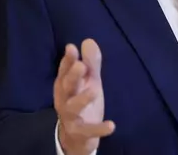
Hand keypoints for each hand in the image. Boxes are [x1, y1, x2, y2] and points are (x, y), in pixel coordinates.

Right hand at [54, 39, 114, 154]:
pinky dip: (99, 129)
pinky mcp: (80, 131)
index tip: (71, 47)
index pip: (64, 70)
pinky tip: (112, 125)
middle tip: (80, 65)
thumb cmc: (82, 101)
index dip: (67, 60)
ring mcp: (70, 116)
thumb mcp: (89, 81)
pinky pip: (88, 130)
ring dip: (82, 99)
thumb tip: (88, 40)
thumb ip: (91, 63)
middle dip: (72, 76)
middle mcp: (64, 99)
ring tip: (94, 91)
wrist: (76, 136)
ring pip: (72, 107)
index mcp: (66, 85)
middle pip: (66, 86)